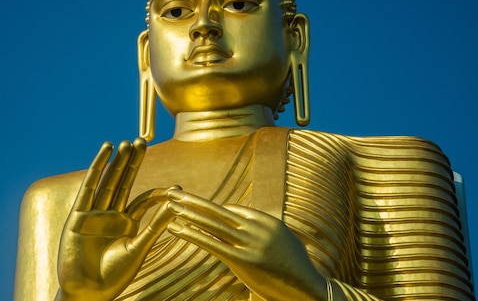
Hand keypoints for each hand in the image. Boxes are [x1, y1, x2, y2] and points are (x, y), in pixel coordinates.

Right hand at [56, 139, 175, 300]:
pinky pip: (89, 187)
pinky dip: (97, 168)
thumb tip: (175, 204)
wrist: (88, 292)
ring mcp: (95, 213)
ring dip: (118, 162)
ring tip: (126, 143)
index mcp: (127, 224)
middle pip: (124, 182)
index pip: (144, 200)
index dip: (159, 192)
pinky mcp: (79, 215)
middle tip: (142, 141)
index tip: (177, 187)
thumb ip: (155, 226)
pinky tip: (105, 151)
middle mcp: (111, 215)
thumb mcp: (139, 248)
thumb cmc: (114, 276)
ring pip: (108, 181)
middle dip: (132, 162)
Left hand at [165, 189, 327, 300]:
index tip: (193, 204)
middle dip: (192, 201)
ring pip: (212, 224)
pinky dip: (192, 234)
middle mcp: (256, 228)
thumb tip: (245, 225)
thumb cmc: (295, 267)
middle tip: (172, 191)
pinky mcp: (242, 261)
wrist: (308, 287)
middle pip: (217, 210)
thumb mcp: (281, 241)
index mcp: (265, 221)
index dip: (211, 209)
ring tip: (170, 205)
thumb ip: (262, 231)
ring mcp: (249, 243)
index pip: (232, 210)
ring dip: (188, 213)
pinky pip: (212, 243)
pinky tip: (177, 228)